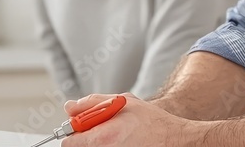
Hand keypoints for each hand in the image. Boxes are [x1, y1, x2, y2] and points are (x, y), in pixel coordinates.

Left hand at [60, 93, 202, 146]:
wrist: (175, 140)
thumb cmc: (153, 121)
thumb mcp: (123, 102)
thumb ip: (92, 102)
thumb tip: (70, 107)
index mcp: (103, 137)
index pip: (69, 141)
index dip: (76, 130)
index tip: (85, 125)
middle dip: (88, 136)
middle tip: (107, 128)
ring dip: (100, 141)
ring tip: (120, 135)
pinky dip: (111, 146)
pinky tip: (125, 142)